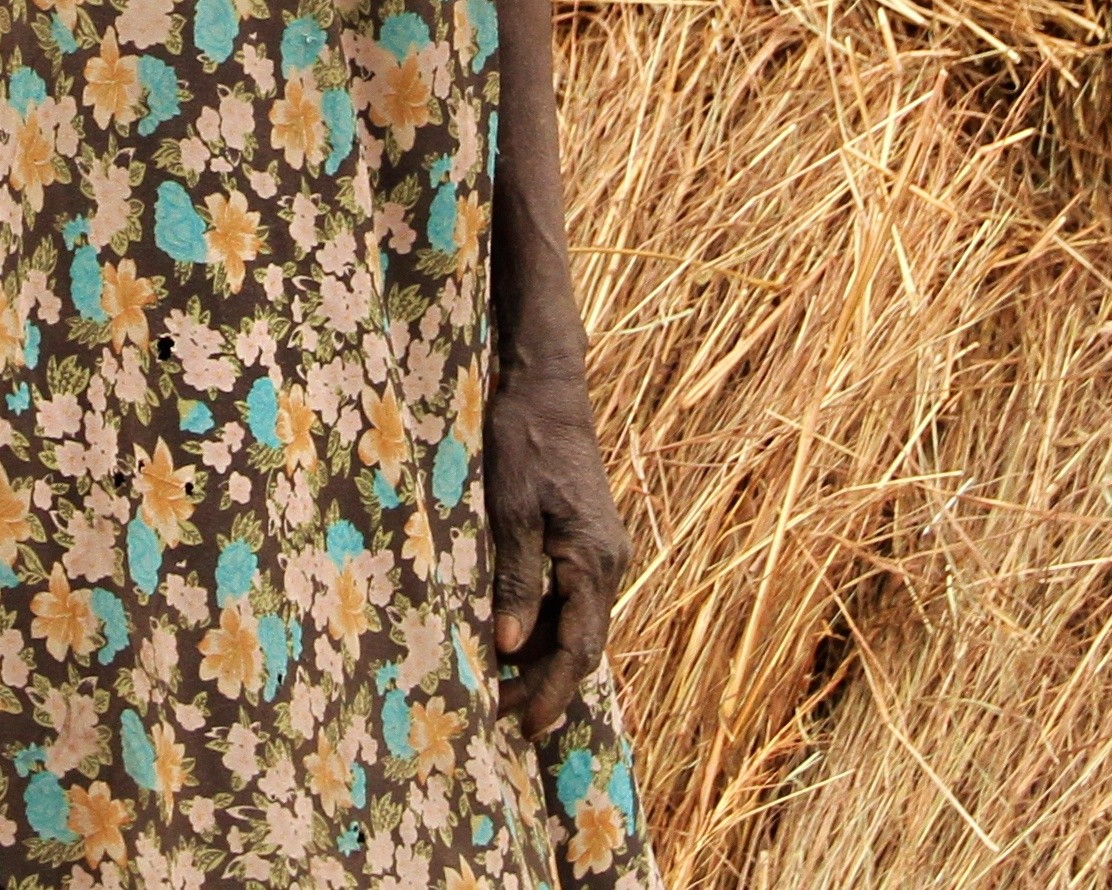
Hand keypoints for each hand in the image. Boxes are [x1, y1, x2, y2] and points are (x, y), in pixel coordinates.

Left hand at [484, 353, 627, 740]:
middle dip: (547, 683)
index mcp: (593, 560)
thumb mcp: (509, 510)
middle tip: (505, 718)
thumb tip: (510, 646)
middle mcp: (608, 562)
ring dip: (544, 656)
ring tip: (502, 689)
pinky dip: (546, 624)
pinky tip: (516, 640)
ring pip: (577, 621)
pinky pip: (571, 597)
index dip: (552, 688)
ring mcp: (601, 550)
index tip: (526, 723)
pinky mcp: (587, 539)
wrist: (547, 388)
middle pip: (583, 642)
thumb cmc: (523, 442)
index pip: (579, 645)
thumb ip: (515, 579)